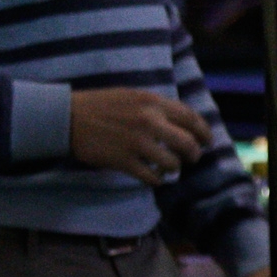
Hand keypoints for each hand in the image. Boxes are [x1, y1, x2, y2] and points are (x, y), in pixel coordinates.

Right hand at [70, 89, 210, 185]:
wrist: (67, 117)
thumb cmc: (99, 105)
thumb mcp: (132, 96)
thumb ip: (156, 107)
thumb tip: (179, 121)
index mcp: (153, 102)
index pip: (191, 118)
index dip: (204, 131)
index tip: (208, 141)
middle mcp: (150, 121)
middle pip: (188, 143)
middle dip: (195, 154)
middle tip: (193, 158)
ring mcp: (137, 143)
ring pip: (172, 163)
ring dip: (175, 168)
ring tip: (171, 168)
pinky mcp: (124, 161)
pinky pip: (151, 177)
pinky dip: (157, 180)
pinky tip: (154, 177)